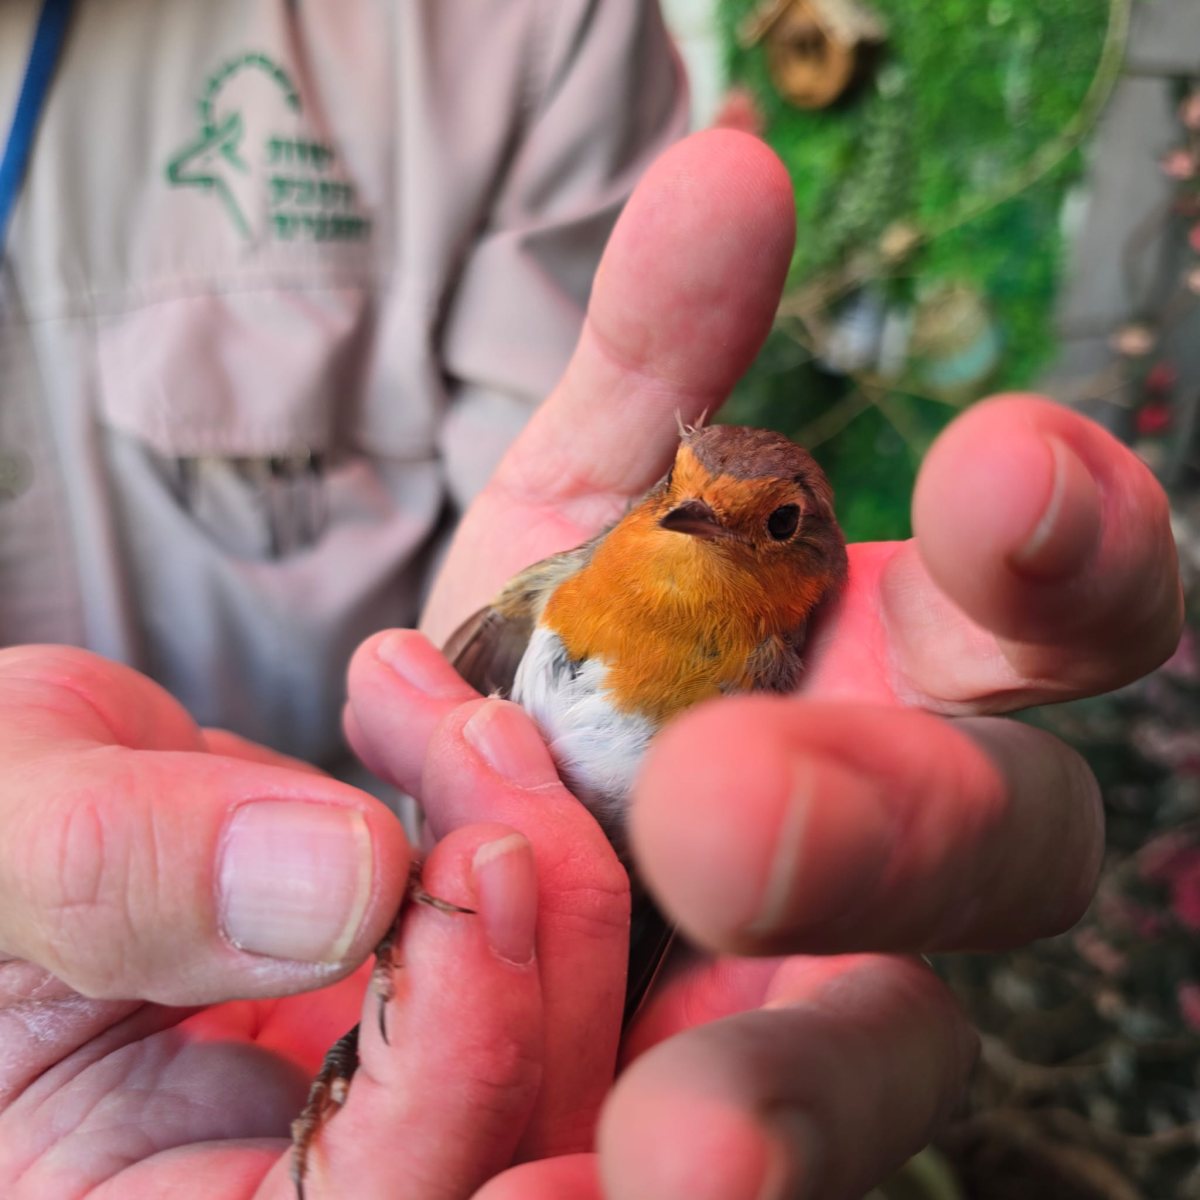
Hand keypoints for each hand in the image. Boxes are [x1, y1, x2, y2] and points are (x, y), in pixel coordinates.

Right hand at [0, 647, 600, 1198]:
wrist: (32, 801)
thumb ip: (124, 871)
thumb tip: (356, 880)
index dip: (463, 1064)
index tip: (479, 863)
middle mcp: (292, 1185)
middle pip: (520, 1135)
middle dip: (542, 923)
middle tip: (479, 741)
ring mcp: (386, 1100)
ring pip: (566, 1036)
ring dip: (547, 853)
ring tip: (457, 713)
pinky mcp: (438, 1009)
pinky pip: (550, 952)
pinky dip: (532, 828)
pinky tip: (457, 726)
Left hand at [370, 129, 1180, 1197]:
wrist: (366, 868)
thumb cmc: (495, 686)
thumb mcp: (559, 511)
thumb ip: (653, 362)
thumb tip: (730, 165)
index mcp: (890, 676)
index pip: (1051, 601)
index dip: (1067, 539)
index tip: (1006, 475)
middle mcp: (886, 842)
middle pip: (998, 837)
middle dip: (896, 813)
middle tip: (725, 807)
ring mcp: (805, 1010)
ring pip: (888, 1058)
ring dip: (794, 1087)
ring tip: (671, 1136)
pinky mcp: (702, 1133)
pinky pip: (729, 1174)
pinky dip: (682, 1184)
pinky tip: (572, 1184)